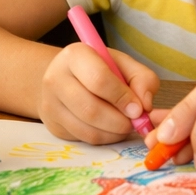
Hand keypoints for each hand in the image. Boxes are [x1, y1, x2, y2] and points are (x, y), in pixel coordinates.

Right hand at [38, 43, 159, 143]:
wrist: (67, 77)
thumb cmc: (100, 68)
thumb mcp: (123, 64)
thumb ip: (142, 79)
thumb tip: (145, 106)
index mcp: (75, 55)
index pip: (99, 79)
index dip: (122, 97)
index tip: (138, 108)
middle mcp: (56, 78)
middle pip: (90, 109)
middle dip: (119, 121)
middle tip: (135, 122)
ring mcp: (50, 104)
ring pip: (86, 128)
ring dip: (113, 132)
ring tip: (126, 125)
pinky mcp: (53, 125)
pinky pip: (83, 138)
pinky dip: (104, 138)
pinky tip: (112, 129)